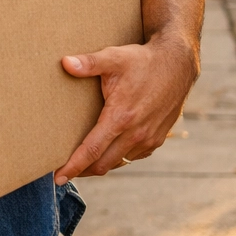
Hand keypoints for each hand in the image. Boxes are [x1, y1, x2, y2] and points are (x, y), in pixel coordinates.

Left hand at [53, 36, 197, 183]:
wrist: (178, 65)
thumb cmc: (142, 61)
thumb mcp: (114, 58)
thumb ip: (88, 63)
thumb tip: (65, 63)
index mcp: (121, 118)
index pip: (92, 150)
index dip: (74, 166)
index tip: (58, 178)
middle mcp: (136, 134)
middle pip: (103, 164)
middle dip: (81, 171)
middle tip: (62, 173)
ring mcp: (148, 139)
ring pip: (118, 162)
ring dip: (99, 165)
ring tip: (81, 164)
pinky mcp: (157, 139)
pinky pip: (132, 157)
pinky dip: (117, 158)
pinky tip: (106, 152)